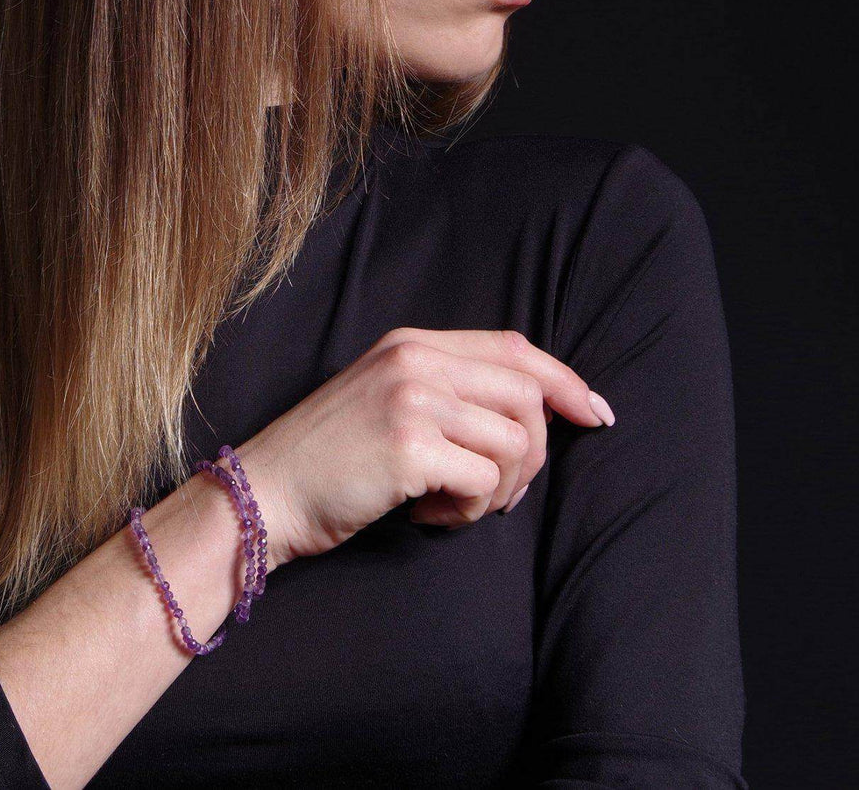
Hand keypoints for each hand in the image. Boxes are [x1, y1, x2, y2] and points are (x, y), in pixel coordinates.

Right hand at [231, 328, 612, 567]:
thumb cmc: (327, 459)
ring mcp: (412, 400)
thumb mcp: (385, 397)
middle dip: (537, 451)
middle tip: (506, 493)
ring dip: (501, 489)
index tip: (594, 414)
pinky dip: (470, 511)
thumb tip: (533, 411)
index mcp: (412, 342)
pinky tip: (430, 515)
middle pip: (528, 394)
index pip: (515, 348)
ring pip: (514, 441)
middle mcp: (415, 360)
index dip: (565, 381)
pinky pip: (485, 481)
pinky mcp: (409, 446)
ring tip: (455, 505)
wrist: (264, 492)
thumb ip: (445, 388)